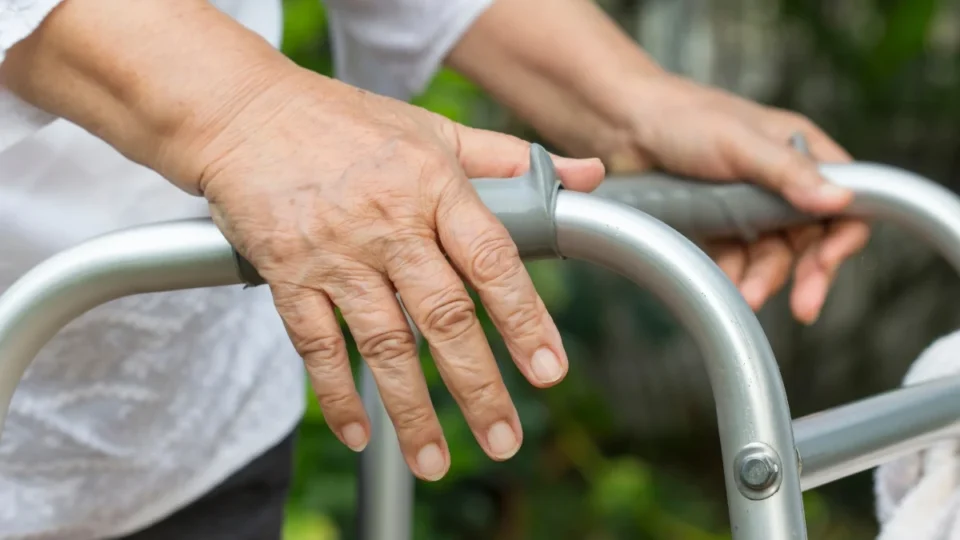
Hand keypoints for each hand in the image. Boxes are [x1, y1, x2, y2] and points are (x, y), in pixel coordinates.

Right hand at [191, 72, 604, 479]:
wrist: (242, 112)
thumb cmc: (345, 122)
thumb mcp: (434, 129)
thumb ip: (510, 160)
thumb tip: (588, 176)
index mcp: (432, 185)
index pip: (491, 260)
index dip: (525, 319)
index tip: (549, 371)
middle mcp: (387, 222)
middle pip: (443, 316)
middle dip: (478, 386)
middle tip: (503, 439)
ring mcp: (334, 252)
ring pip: (382, 342)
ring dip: (411, 409)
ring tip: (434, 461)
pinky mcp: (286, 273)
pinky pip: (315, 343)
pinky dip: (336, 393)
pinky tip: (359, 433)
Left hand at [446, 0, 866, 323]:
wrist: (620, 127)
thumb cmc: (681, 118)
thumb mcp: (738, 143)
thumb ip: (786, 173)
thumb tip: (838, 199)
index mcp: (800, 150)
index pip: (846, 199)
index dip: (843, 234)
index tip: (828, 262)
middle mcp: (780, 181)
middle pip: (811, 238)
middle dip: (807, 273)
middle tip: (804, 306)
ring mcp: (749, 207)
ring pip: (773, 256)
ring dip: (765, 280)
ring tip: (748, 297)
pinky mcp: (718, 228)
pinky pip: (737, 262)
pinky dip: (736, 279)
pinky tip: (729, 292)